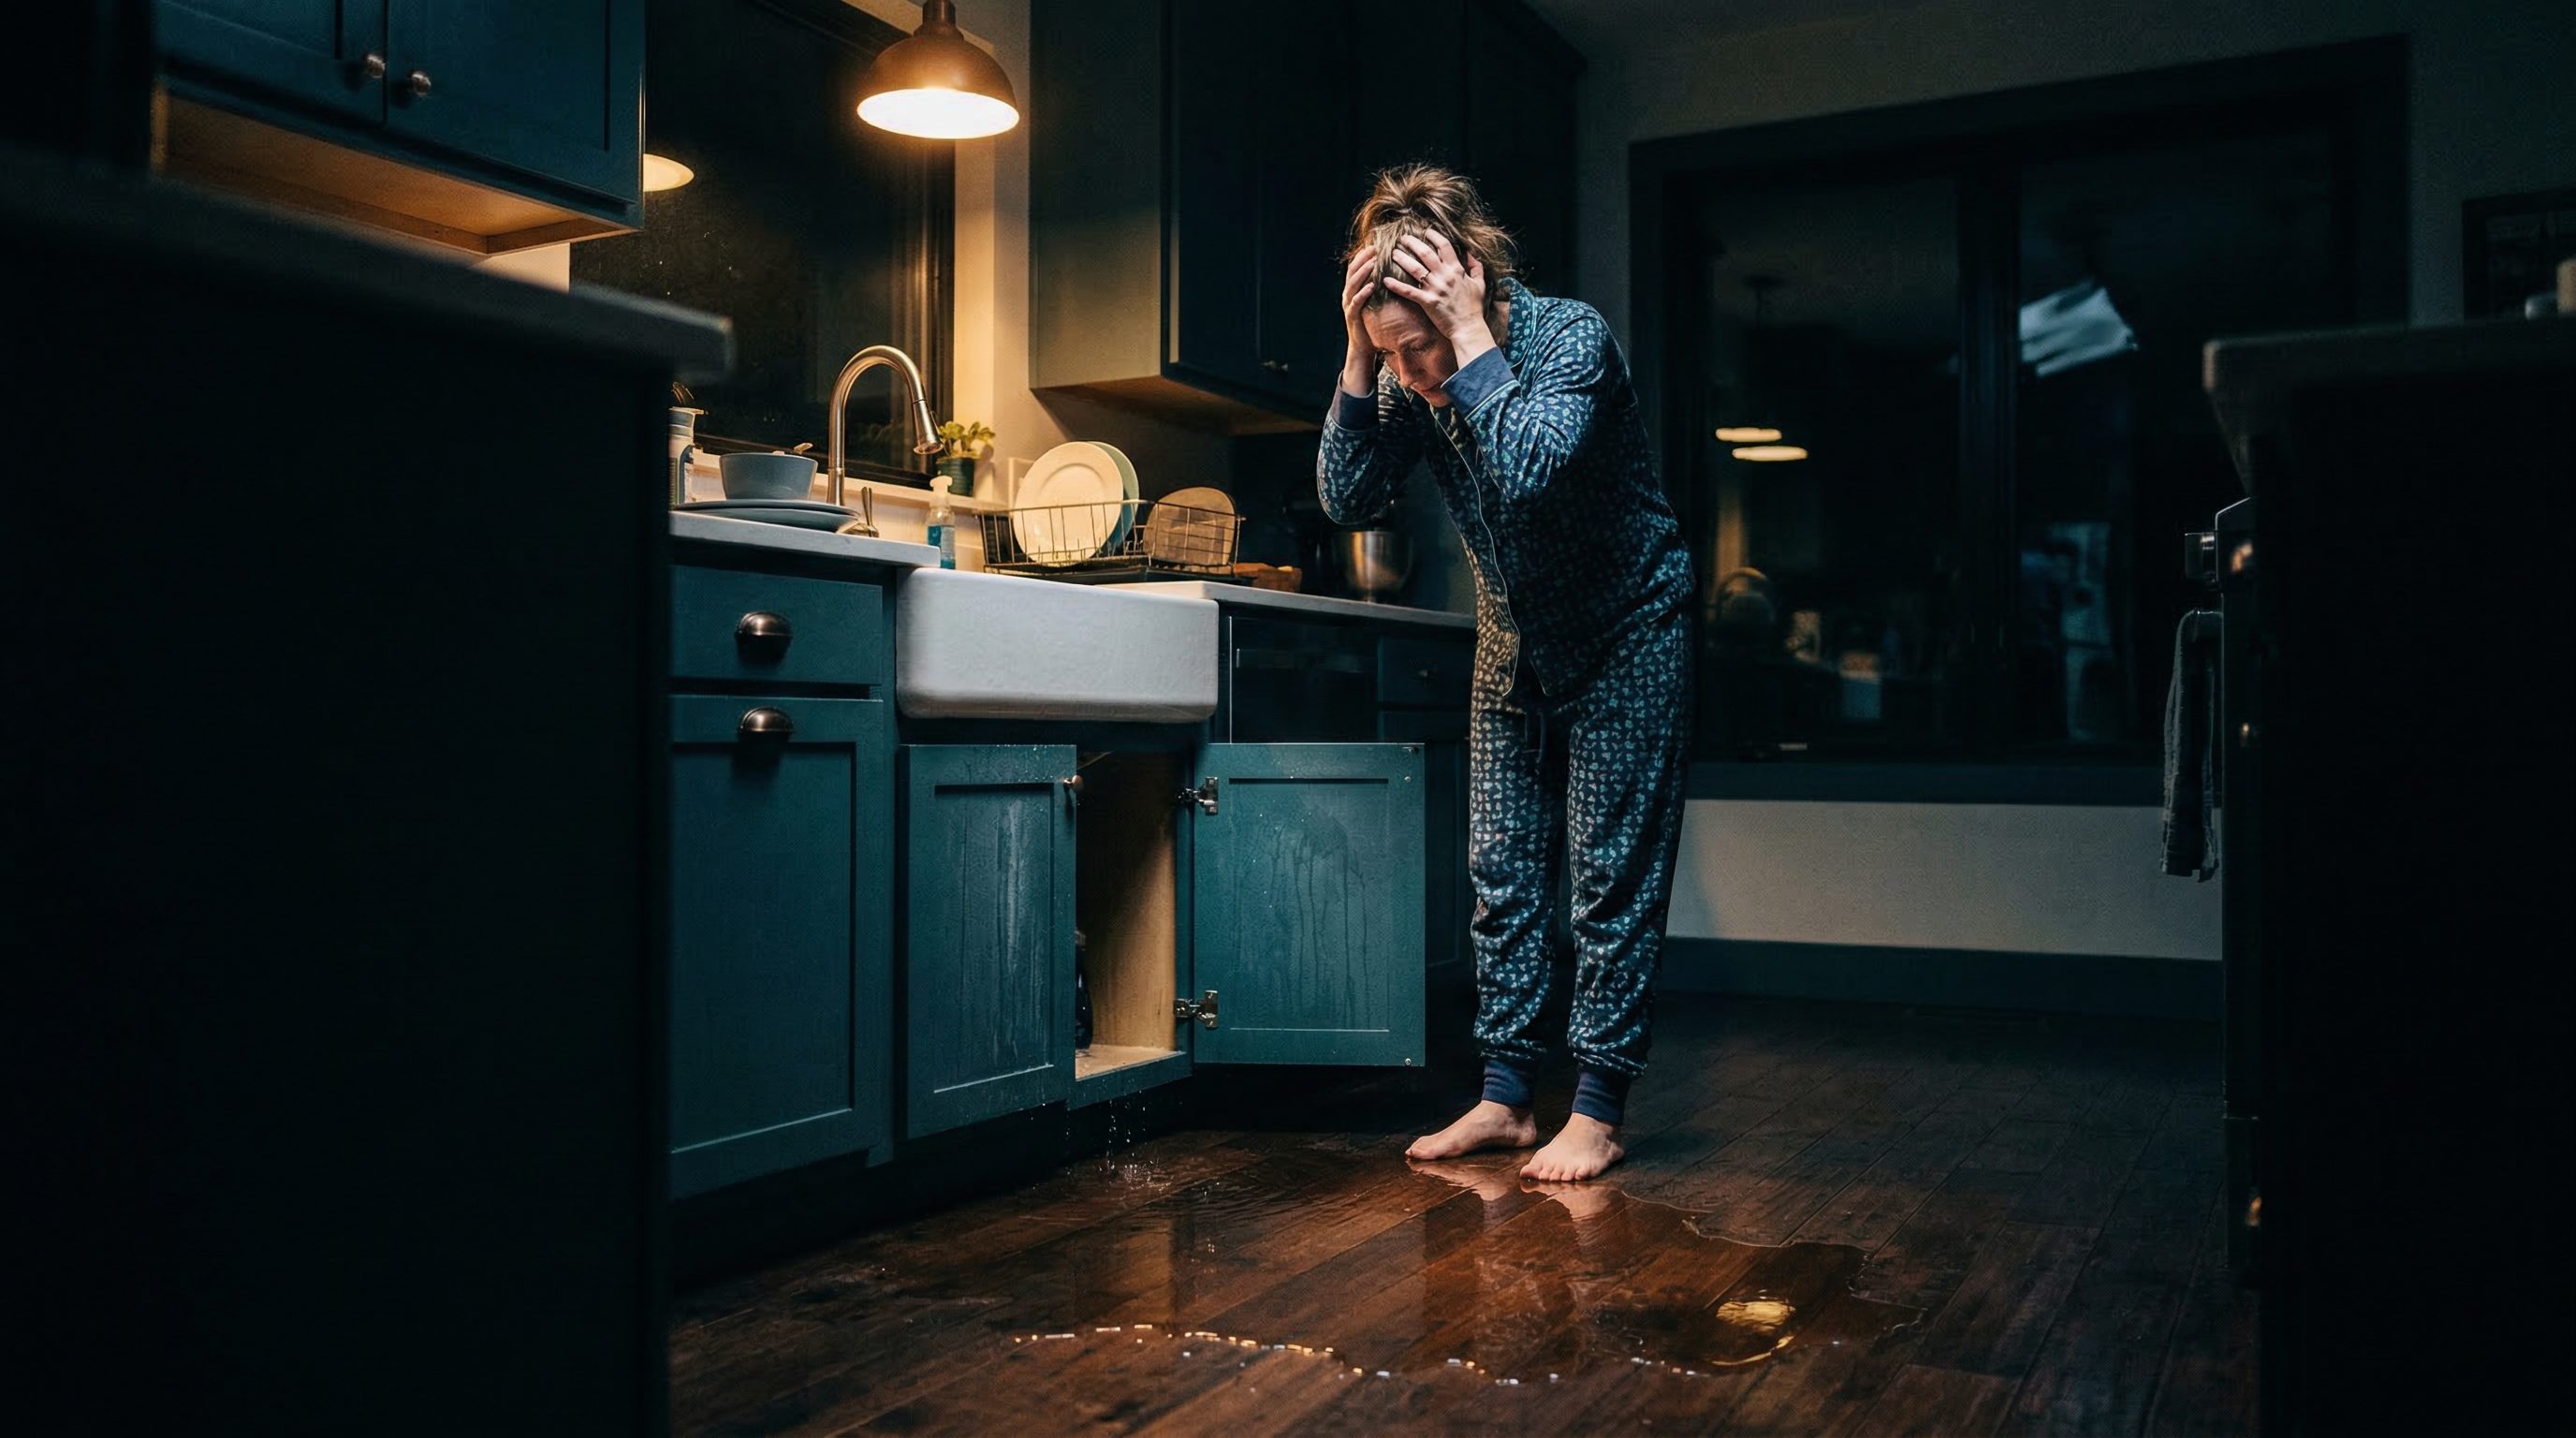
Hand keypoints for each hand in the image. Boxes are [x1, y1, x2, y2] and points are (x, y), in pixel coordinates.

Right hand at [1339, 247, 1379, 396]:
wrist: (1363, 346)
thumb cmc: (1372, 322)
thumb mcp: (1376, 301)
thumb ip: (1380, 287)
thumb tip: (1394, 272)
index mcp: (1355, 288)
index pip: (1357, 266)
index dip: (1364, 254)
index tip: (1375, 243)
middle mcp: (1349, 294)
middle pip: (1353, 271)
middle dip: (1363, 258)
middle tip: (1374, 248)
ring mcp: (1349, 305)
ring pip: (1353, 284)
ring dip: (1363, 272)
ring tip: (1372, 262)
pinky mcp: (1352, 316)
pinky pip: (1356, 302)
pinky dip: (1363, 293)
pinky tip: (1371, 286)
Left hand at [1380, 231, 1494, 362]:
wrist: (1469, 328)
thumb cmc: (1474, 307)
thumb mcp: (1480, 284)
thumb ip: (1476, 267)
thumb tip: (1470, 253)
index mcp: (1457, 270)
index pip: (1444, 246)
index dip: (1434, 236)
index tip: (1426, 231)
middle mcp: (1445, 276)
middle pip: (1426, 253)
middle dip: (1413, 243)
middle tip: (1402, 237)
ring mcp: (1435, 289)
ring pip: (1415, 268)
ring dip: (1402, 259)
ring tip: (1393, 253)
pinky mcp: (1427, 302)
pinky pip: (1409, 292)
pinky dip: (1396, 286)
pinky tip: (1385, 280)